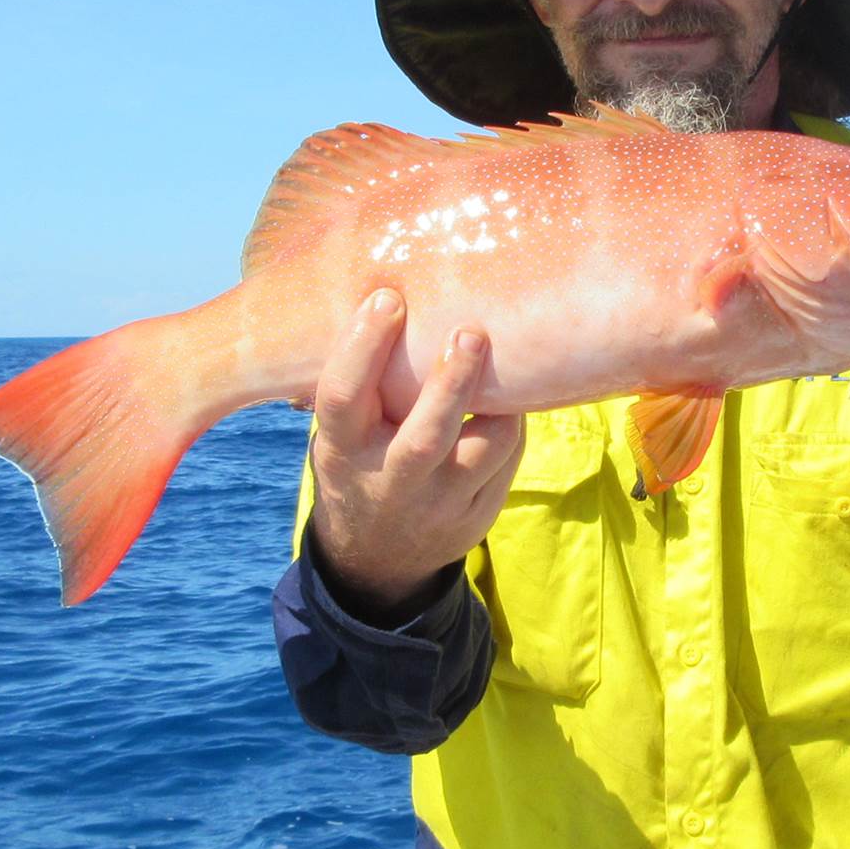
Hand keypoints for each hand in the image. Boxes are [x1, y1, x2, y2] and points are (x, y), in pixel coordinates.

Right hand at [307, 289, 524, 620]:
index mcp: (341, 453)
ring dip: (500, 399)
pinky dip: (511, 421)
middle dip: (451, 381)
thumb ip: (358, 385)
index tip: (387, 298)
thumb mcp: (338, 434)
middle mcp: (389, 483)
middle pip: (426, 435)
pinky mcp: (477, 516)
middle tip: (470, 331)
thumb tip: (385, 288)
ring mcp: (438, 505)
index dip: (363, 347)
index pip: (343, 398)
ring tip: (501, 357)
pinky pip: (507, 459)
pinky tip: (507, 394)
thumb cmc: (357, 460)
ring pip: (484, 448)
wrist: (375, 560)